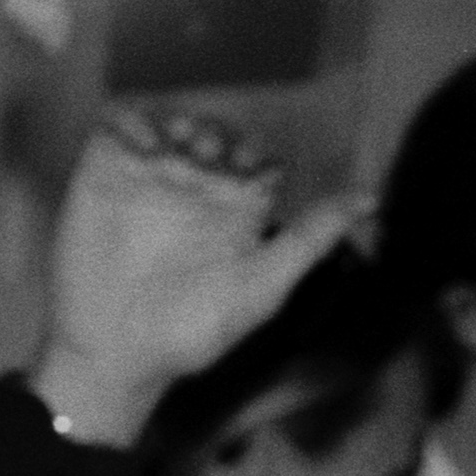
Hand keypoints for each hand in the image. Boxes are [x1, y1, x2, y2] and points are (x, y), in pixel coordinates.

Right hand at [32, 108, 364, 443]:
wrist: (117, 353)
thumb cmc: (193, 332)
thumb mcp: (263, 286)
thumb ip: (312, 239)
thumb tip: (372, 200)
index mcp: (237, 214)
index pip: (257, 160)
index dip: (258, 153)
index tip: (251, 169)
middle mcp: (196, 192)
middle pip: (216, 136)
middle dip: (219, 134)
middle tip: (213, 155)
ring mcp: (150, 181)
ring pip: (170, 124)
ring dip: (180, 122)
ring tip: (182, 146)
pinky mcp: (103, 176)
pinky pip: (117, 128)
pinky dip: (132, 122)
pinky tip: (144, 147)